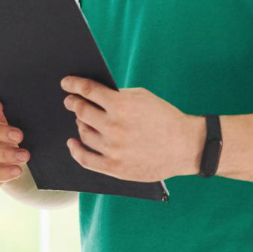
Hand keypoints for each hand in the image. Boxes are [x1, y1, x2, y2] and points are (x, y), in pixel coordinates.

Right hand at [0, 91, 30, 188]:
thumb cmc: (6, 136)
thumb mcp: (8, 125)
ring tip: (24, 156)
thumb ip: (10, 119)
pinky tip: (16, 171)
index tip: (0, 106)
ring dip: (3, 154)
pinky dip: (0, 173)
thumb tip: (26, 117)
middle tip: (19, 136)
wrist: (1, 164)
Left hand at [60, 76, 204, 182]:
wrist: (186, 146)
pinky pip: (85, 159)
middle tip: (70, 102)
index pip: (87, 90)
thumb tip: (92, 95)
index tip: (66, 84)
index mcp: (122, 106)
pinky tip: (72, 143)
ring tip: (81, 120)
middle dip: (73, 104)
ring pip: (83, 133)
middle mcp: (114, 127)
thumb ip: (117, 95)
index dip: (73, 85)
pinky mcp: (115, 168)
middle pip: (81, 112)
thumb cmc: (165, 118)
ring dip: (80, 124)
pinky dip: (75, 150)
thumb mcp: (142, 97)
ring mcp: (113, 149)